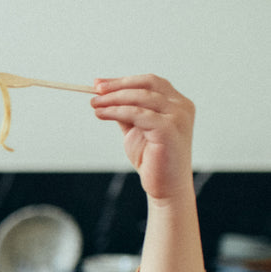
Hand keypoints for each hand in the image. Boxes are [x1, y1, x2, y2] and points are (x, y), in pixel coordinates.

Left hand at [92, 74, 195, 202]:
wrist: (165, 187)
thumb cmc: (152, 159)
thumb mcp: (136, 129)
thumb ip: (127, 112)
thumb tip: (105, 96)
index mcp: (176, 103)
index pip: (150, 82)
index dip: (123, 81)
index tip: (99, 84)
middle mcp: (181, 106)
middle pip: (147, 85)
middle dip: (118, 85)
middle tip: (94, 90)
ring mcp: (178, 117)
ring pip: (141, 98)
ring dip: (114, 98)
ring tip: (94, 104)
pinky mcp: (169, 129)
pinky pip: (138, 114)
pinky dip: (117, 111)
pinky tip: (102, 114)